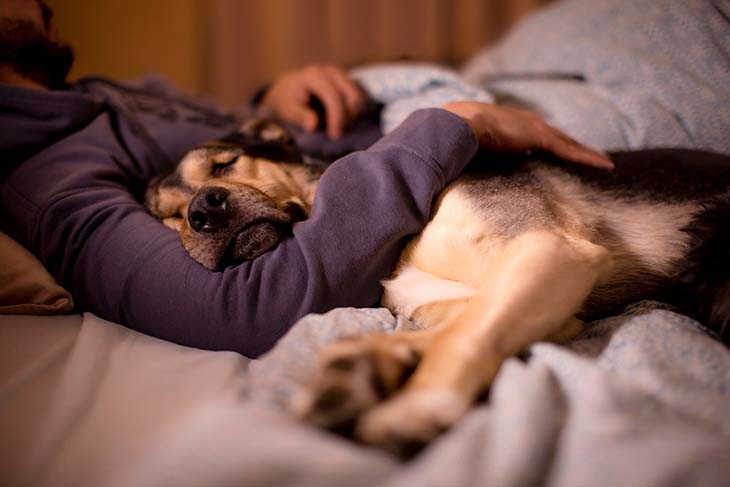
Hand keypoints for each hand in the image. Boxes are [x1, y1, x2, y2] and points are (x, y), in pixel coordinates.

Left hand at [259, 64, 366, 139]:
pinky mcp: (347, 81)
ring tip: (336, 127)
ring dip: (352, 116)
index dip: (337, 118)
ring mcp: (341, 74)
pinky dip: (352, 113)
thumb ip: (300, 117)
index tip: (334, 136)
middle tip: (336, 133)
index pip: (334, 97)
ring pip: (359, 98)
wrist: (287, 89)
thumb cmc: (286, 101)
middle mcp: (331, 71)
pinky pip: (358, 99)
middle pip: (353, 96)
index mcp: (315, 75)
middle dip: (348, 118)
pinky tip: (340, 121)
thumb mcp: (287, 110)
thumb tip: (313, 125)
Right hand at [441, 101, 613, 168]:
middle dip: (575, 148)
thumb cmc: (458, 138)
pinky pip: (569, 149)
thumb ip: (478, 157)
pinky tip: (602, 165)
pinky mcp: (540, 136)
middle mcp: (527, 124)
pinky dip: (586, 157)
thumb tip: (470, 172)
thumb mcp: (472, 149)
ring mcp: (535, 128)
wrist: (458, 124)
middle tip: (593, 158)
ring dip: (586, 154)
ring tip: (604, 163)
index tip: (562, 155)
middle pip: (559, 139)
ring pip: (568, 144)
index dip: (552, 146)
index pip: (539, 138)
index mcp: (512, 126)